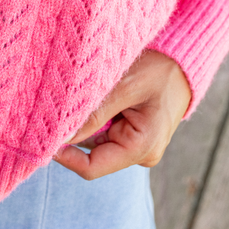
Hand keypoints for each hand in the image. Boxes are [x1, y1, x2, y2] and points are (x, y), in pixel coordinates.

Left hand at [53, 50, 191, 179]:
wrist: (185, 61)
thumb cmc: (160, 70)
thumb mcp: (125, 86)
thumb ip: (94, 114)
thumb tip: (60, 137)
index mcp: (142, 148)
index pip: (92, 167)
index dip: (65, 155)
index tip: (43, 135)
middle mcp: (140, 154)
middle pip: (91, 154)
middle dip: (75, 133)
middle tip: (59, 107)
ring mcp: (137, 146)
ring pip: (96, 141)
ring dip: (85, 122)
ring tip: (82, 96)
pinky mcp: (134, 134)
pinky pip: (105, 131)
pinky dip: (95, 117)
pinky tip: (94, 98)